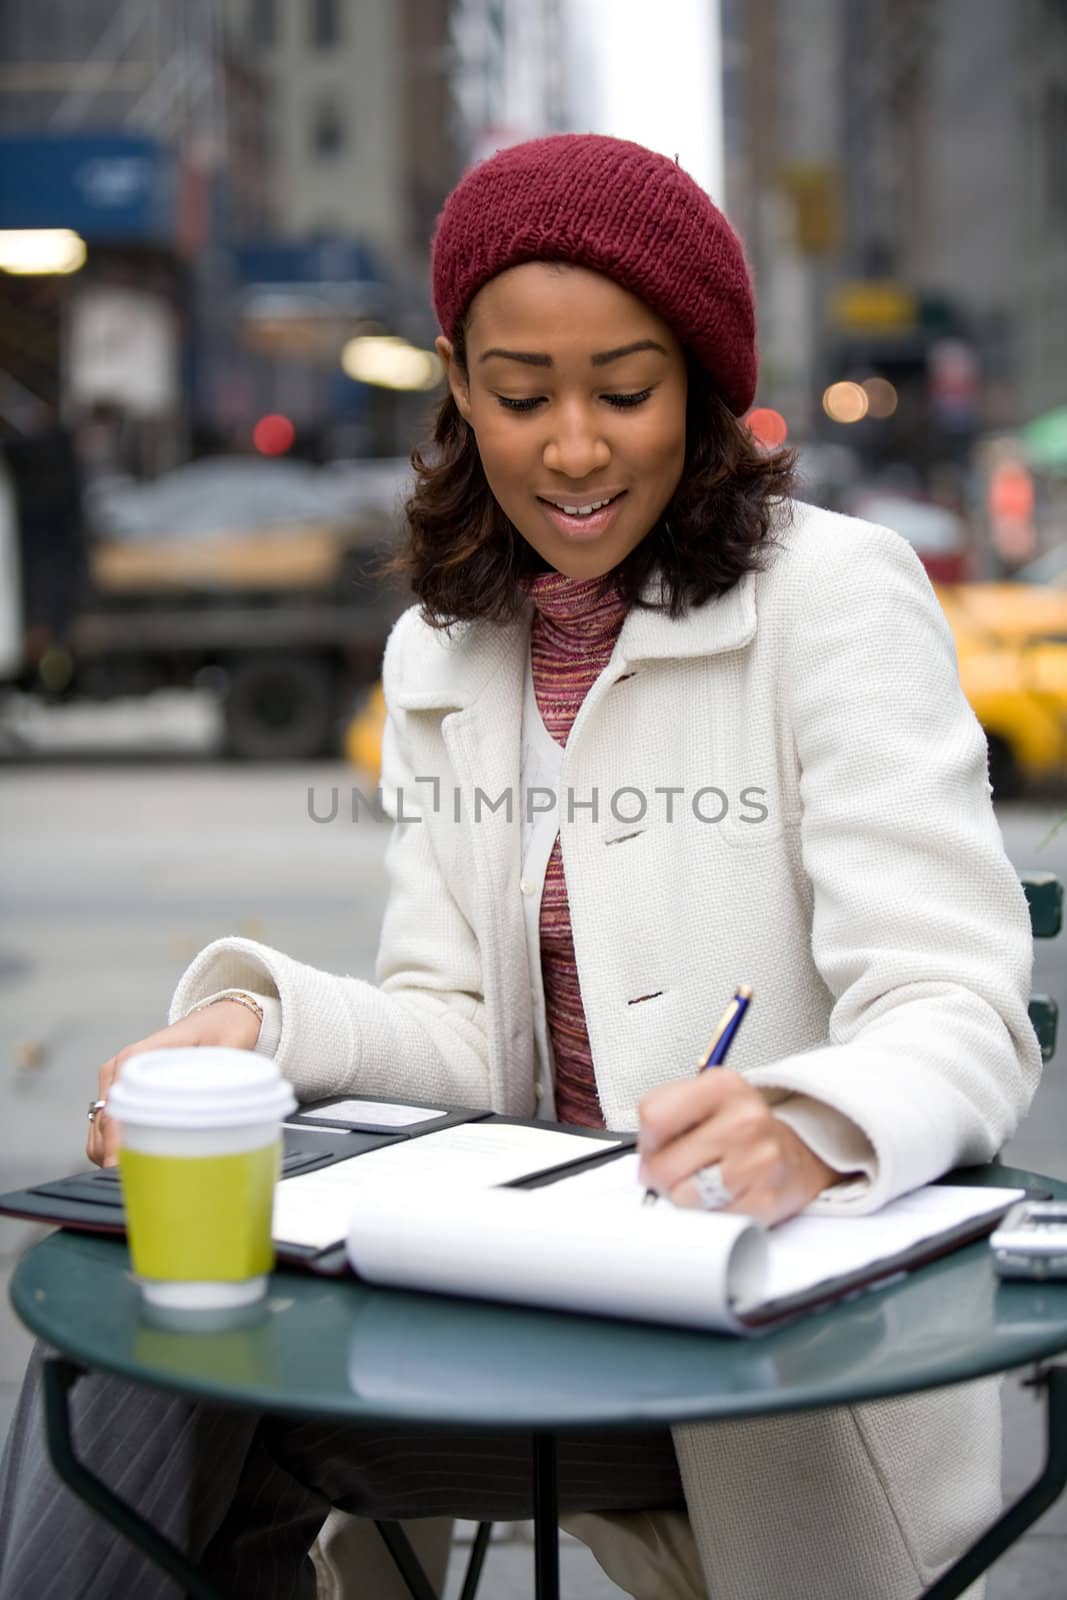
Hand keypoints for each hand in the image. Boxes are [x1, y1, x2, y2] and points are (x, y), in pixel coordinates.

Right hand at [87, 1001, 261, 1168]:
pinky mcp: (120, 1095)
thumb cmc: (224, 1029)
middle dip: (117, 1158)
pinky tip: (144, 1160)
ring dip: (116, 1156)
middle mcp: (119, 1069)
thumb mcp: (230, 1046)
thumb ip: (225, 1073)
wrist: (220, 1017)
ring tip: (149, 1173)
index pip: (115, 1106)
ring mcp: (115, 1082)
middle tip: (147, 1182)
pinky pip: (106, 1131)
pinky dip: (118, 1149)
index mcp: (138, 1056)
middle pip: (103, 1126)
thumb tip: (220, 1106)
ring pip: (99, 1133)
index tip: (123, 1169)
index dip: (117, 1142)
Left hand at [637, 1068, 836, 1225]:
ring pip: (684, 1196)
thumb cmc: (739, 1131)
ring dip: (685, 1197)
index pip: (653, 1116)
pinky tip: (725, 1196)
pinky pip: (710, 1219)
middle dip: (661, 1175)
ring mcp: (759, 1160)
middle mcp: (745, 1119)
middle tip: (680, 1170)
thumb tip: (644, 1162)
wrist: (795, 1157)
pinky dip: (710, 1214)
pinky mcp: (766, 1200)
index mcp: (723, 1085)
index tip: (658, 1145)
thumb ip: (665, 1115)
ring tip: (704, 1182)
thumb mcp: (704, 1101)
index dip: (647, 1140)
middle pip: (664, 1165)